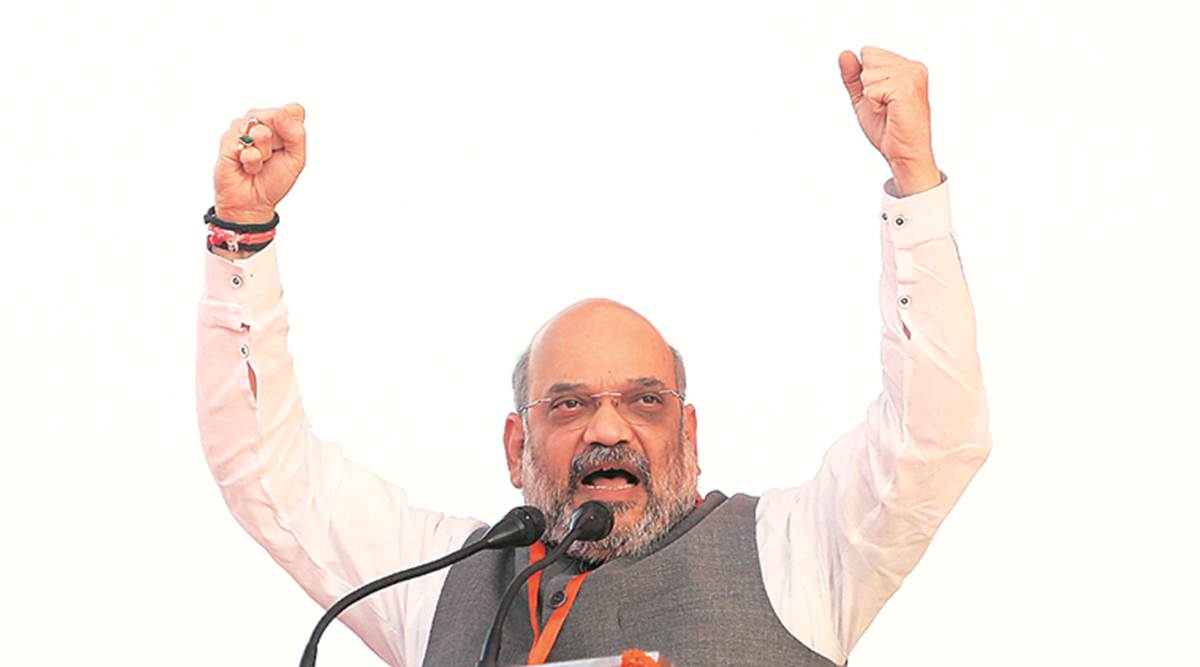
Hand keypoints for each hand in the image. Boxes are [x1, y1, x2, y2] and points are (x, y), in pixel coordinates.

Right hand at [213, 103, 306, 222]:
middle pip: (275, 115)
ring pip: (258, 128)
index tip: (287, 147)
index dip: (291, 129)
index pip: (292, 110)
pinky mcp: (227, 140)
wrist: (254, 202)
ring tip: (260, 162)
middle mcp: (260, 123)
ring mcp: (241, 130)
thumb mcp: (296, 158)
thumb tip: (285, 110)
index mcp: (279, 125)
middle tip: (272, 156)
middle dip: (277, 141)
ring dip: (263, 152)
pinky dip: (251, 160)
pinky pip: (242, 141)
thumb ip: (296, 133)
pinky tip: (248, 167)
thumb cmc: (274, 179)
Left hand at [838, 47, 940, 194]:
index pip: (869, 53)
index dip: (866, 79)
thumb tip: (844, 53)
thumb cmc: (888, 129)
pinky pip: (870, 90)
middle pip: (868, 59)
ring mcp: (912, 76)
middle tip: (884, 106)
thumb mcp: (864, 98)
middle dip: (867, 86)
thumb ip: (854, 76)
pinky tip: (888, 113)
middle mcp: (914, 67)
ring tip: (888, 110)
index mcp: (908, 66)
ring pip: (868, 74)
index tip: (881, 99)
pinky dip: (872, 104)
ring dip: (871, 97)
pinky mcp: (906, 89)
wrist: (903, 154)